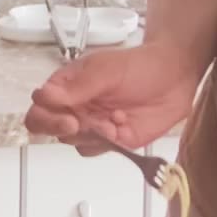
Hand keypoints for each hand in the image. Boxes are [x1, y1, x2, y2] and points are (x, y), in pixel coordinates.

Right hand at [23, 43, 199, 155]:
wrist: (176, 77)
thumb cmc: (141, 66)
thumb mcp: (107, 70)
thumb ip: (78, 85)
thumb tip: (44, 96)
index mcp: (67, 86)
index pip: (40, 107)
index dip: (45, 116)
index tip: (66, 117)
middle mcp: (75, 107)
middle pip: (50, 128)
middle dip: (65, 128)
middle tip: (82, 124)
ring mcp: (92, 125)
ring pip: (73, 141)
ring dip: (90, 135)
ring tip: (113, 120)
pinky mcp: (111, 141)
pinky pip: (96, 150)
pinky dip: (106, 144)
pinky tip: (122, 126)